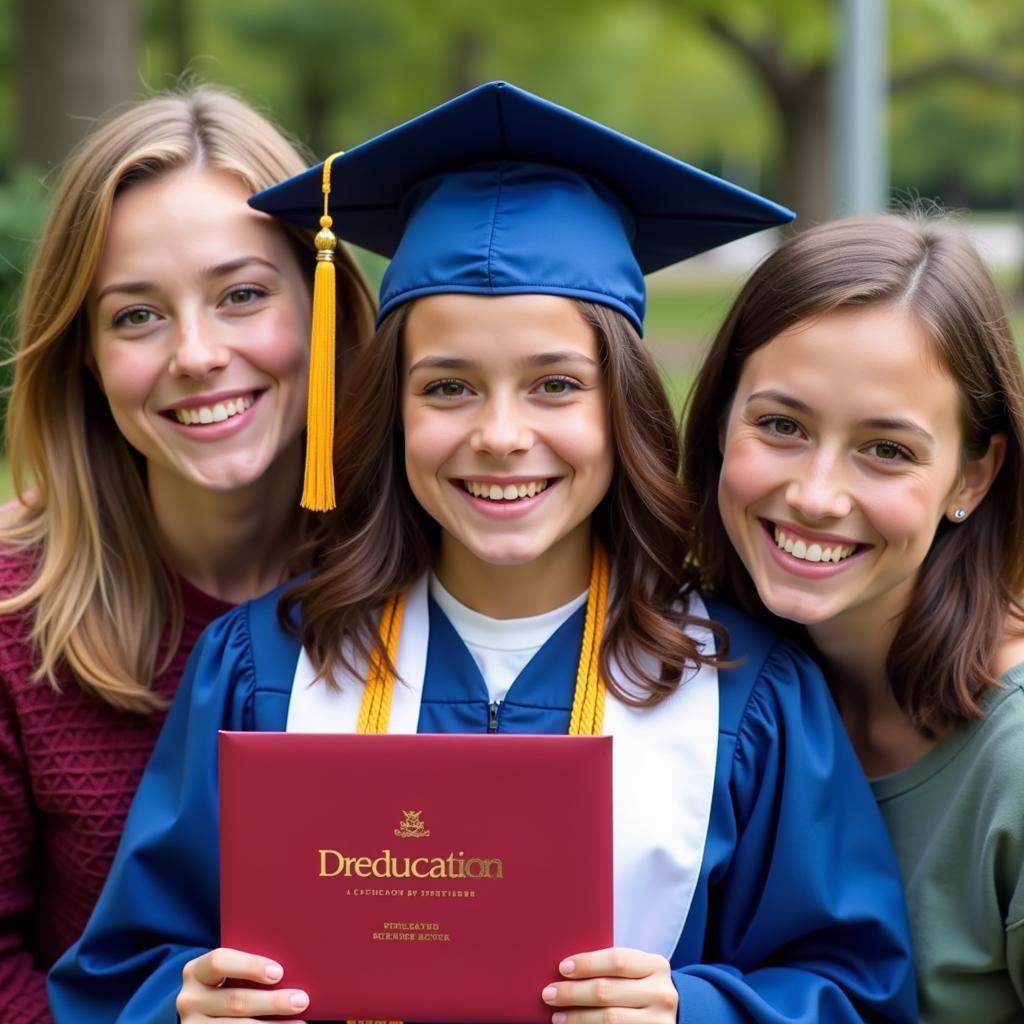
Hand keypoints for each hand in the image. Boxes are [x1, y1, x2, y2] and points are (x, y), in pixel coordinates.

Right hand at [176, 947, 309, 1022]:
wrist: (201, 1013)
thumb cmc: (227, 983)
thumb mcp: (228, 972)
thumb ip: (248, 967)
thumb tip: (294, 966)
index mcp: (196, 971)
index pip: (219, 962)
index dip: (250, 966)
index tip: (279, 972)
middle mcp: (189, 1000)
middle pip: (235, 1001)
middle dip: (272, 1002)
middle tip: (301, 1000)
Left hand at [541, 947, 677, 1023]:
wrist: (673, 1015)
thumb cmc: (643, 986)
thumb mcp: (638, 971)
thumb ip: (612, 967)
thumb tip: (566, 968)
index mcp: (656, 965)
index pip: (617, 960)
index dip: (587, 964)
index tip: (563, 968)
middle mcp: (661, 993)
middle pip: (607, 992)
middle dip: (573, 993)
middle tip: (549, 994)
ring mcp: (659, 1021)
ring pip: (609, 1020)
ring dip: (577, 1018)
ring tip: (557, 1016)